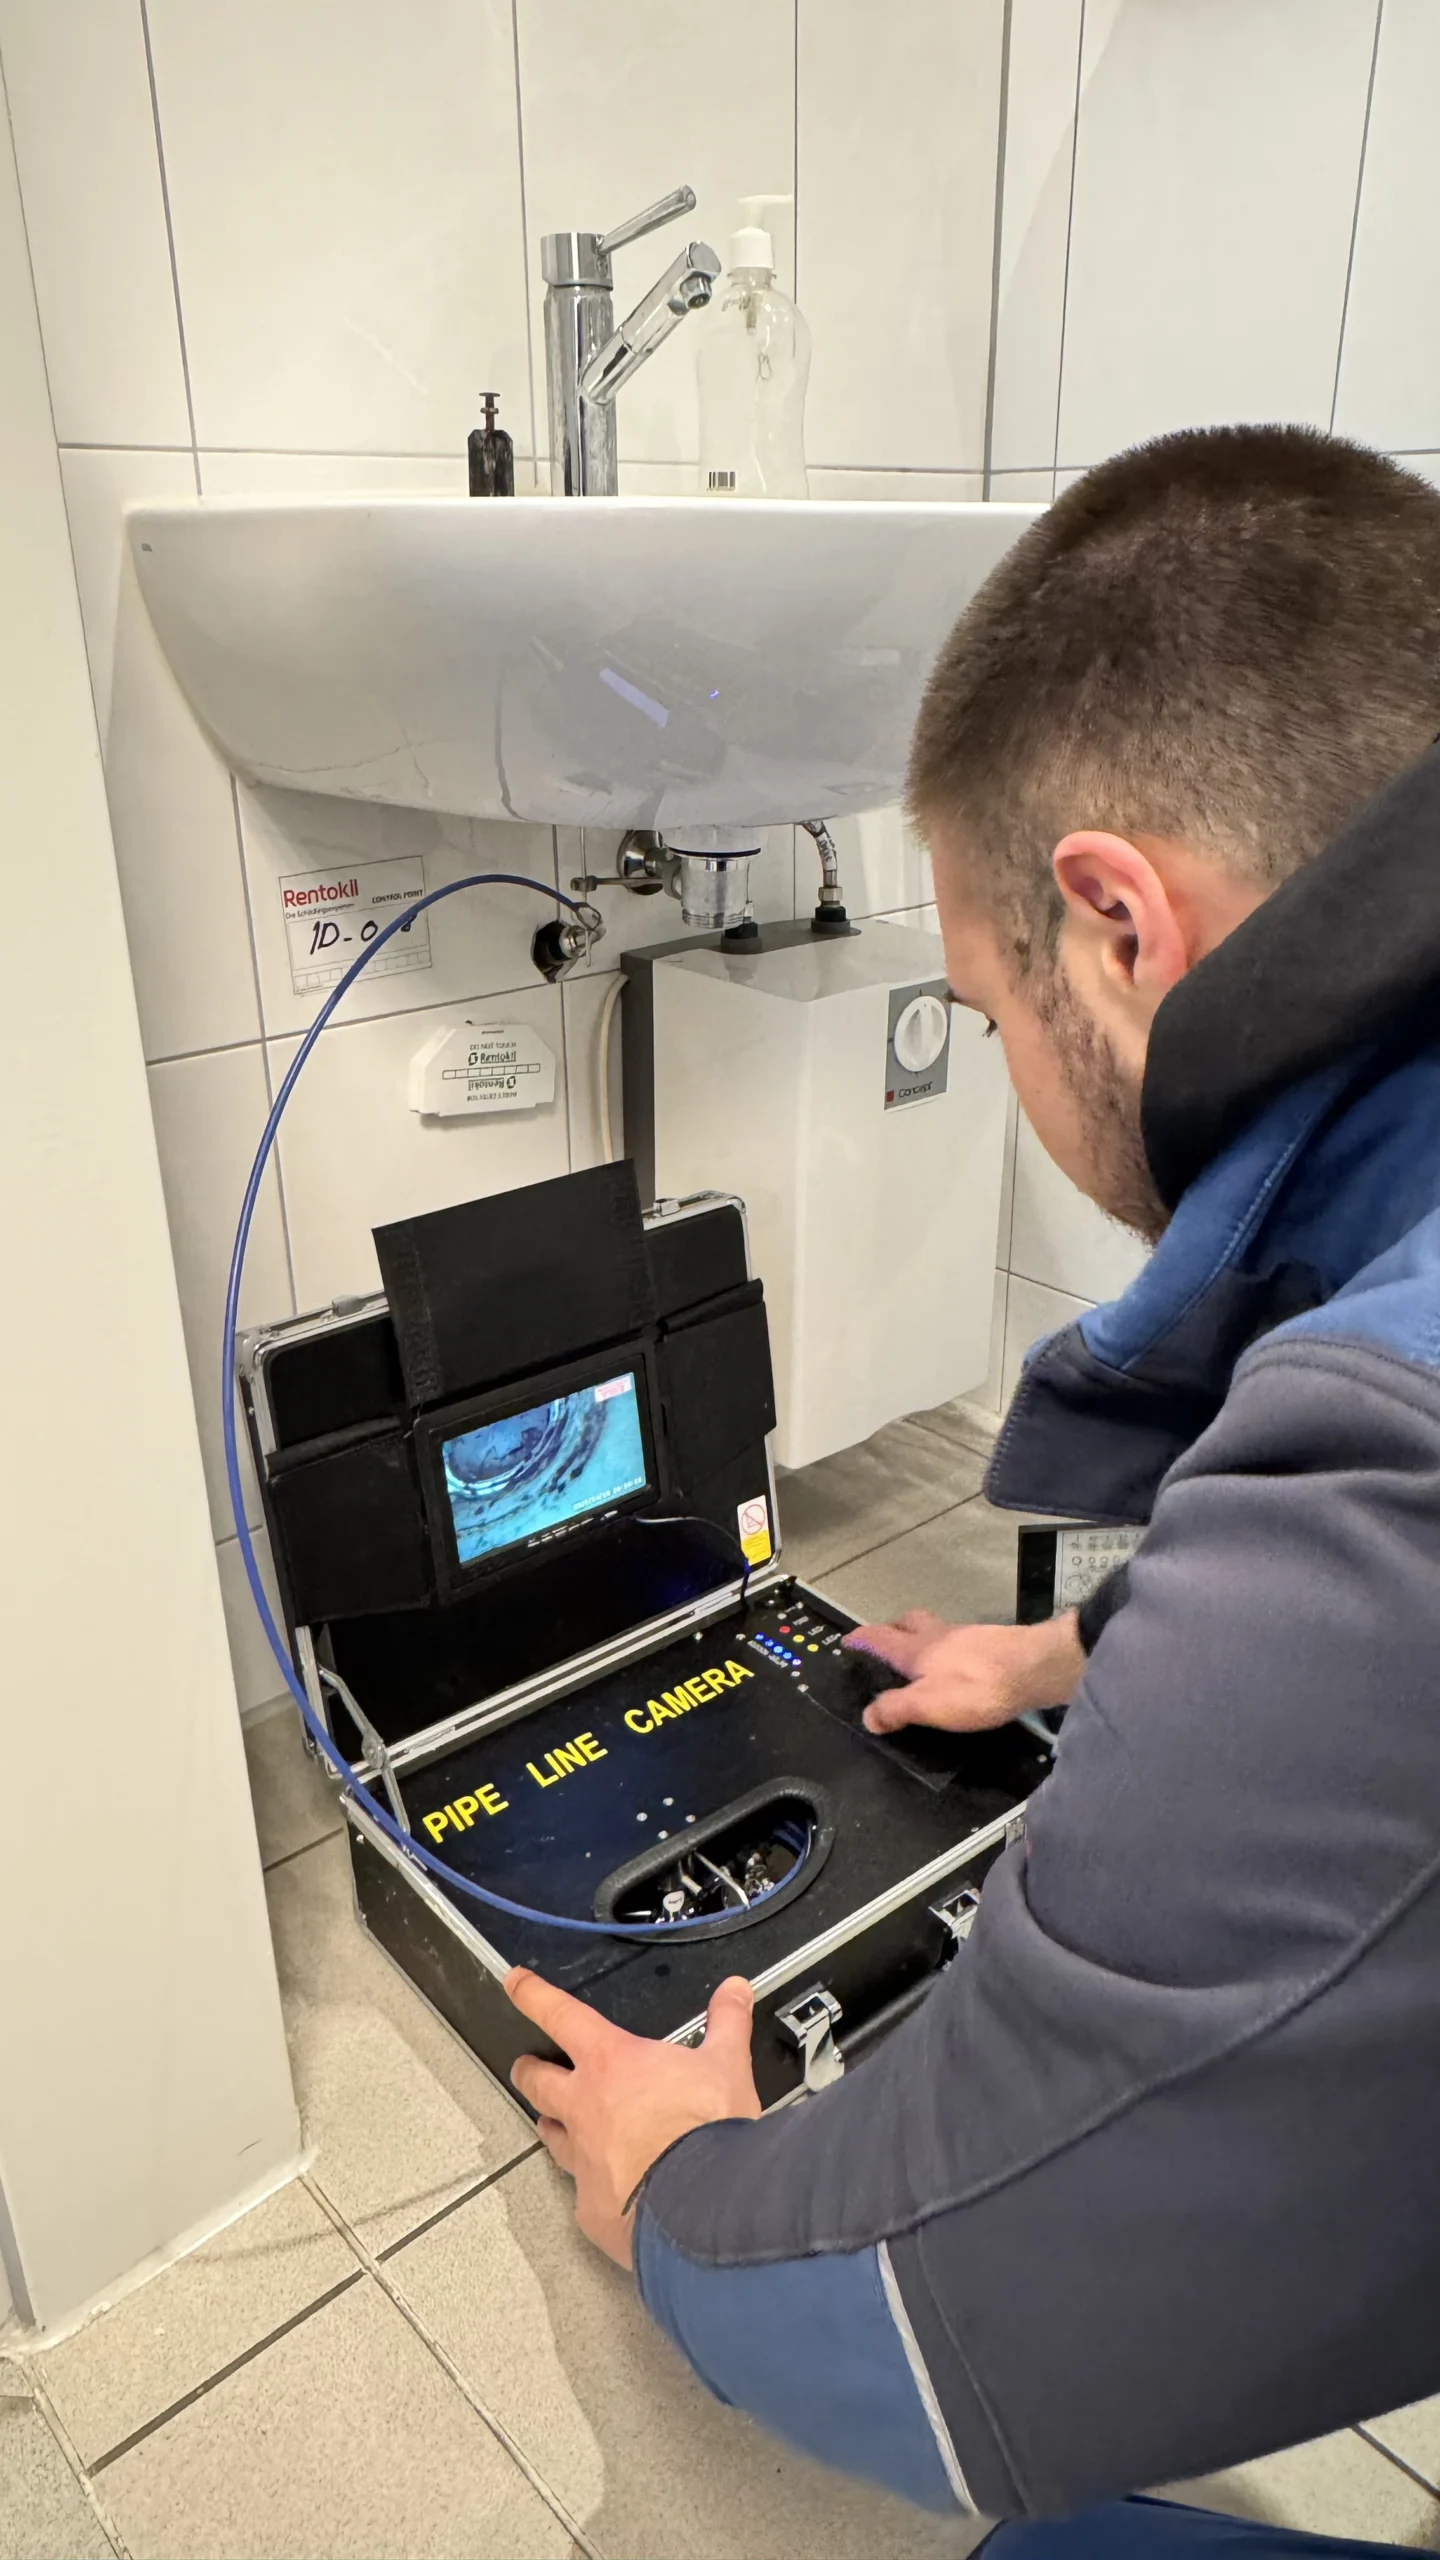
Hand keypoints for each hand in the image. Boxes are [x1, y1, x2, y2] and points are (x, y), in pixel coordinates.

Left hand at [506, 1967, 760, 2268]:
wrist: (703, 2209)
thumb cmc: (708, 2130)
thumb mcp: (727, 2065)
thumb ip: (728, 2023)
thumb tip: (734, 1989)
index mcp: (611, 2063)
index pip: (561, 2016)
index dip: (533, 1995)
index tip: (515, 1982)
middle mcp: (584, 2109)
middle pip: (536, 2082)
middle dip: (528, 2070)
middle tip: (527, 2067)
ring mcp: (583, 2162)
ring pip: (552, 2137)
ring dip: (553, 2126)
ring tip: (555, 2125)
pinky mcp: (591, 2210)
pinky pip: (583, 2193)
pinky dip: (594, 2187)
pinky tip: (609, 2191)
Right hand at [843, 1608, 1082, 1733]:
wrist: (1036, 1668)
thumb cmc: (976, 1687)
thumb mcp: (928, 1705)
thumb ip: (896, 1709)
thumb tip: (867, 1716)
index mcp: (917, 1649)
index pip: (880, 1638)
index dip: (861, 1639)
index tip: (847, 1640)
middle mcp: (939, 1635)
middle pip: (909, 1621)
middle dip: (893, 1627)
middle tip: (886, 1639)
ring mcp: (968, 1636)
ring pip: (937, 1630)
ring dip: (923, 1639)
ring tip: (922, 1658)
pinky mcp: (993, 1644)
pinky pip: (961, 1642)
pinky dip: (950, 1651)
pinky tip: (959, 1667)